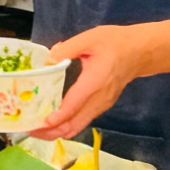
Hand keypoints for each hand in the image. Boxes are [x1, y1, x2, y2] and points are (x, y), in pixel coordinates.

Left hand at [37, 23, 154, 139]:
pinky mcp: (101, 106)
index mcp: (95, 81)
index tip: (42, 122)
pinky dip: (65, 126)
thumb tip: (48, 59)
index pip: (75, 105)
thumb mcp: (90, 38)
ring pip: (78, 127)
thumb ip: (68, 48)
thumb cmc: (115, 43)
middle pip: (74, 124)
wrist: (140, 52)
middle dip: (51, 131)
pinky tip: (50, 121)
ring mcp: (101, 105)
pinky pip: (82, 121)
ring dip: (56, 131)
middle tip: (29, 128)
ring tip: (35, 128)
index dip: (58, 116)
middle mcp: (99, 98)